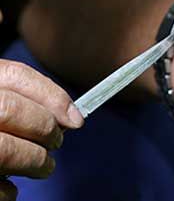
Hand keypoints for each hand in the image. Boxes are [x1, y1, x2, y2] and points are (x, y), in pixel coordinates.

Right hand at [0, 60, 83, 200]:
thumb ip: (14, 99)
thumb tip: (68, 117)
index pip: (14, 75)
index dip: (52, 95)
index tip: (75, 118)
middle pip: (10, 109)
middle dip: (44, 128)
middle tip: (57, 142)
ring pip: (5, 150)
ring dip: (34, 161)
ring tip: (43, 166)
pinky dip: (6, 191)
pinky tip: (9, 189)